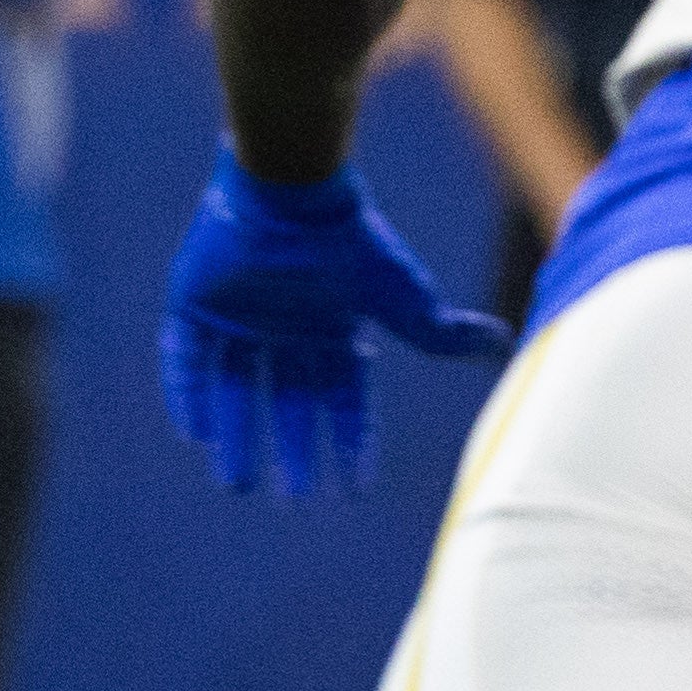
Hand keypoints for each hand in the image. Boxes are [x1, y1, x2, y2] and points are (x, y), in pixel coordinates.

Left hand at [159, 150, 512, 495]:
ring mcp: (238, 313)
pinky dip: (188, 394)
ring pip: (234, 386)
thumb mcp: (402, 297)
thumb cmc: (352, 243)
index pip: (342, 398)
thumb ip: (440, 332)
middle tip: (290, 498)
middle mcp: (286, 326)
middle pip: (287, 401)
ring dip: (235, 433)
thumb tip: (505, 341)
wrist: (292, 192)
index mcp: (334, 326)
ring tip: (237, 482)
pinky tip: (194, 432)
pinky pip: (186, 358)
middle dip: (290, 449)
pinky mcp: (193, 299)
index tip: (350, 492)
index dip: (348, 443)